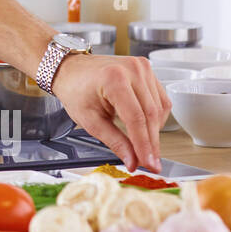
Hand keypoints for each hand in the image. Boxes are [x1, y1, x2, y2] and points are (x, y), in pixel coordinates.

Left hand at [51, 53, 169, 172]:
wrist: (70, 69)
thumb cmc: (75, 90)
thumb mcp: (90, 120)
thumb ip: (115, 142)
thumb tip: (133, 161)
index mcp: (114, 79)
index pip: (136, 119)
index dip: (145, 145)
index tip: (150, 163)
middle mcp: (132, 70)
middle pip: (151, 114)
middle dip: (152, 142)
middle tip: (152, 163)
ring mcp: (141, 67)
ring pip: (159, 108)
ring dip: (155, 131)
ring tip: (146, 147)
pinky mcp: (146, 69)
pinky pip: (160, 99)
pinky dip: (156, 117)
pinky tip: (147, 128)